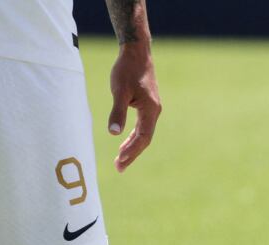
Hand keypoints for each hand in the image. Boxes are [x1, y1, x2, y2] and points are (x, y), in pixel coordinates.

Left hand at [108, 43, 160, 171]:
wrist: (137, 52)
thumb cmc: (127, 70)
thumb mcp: (119, 91)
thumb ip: (117, 113)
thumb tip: (114, 134)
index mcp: (150, 110)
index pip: (143, 138)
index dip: (132, 152)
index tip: (120, 163)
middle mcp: (155, 112)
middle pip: (145, 139)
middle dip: (132, 154)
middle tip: (119, 168)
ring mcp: (152, 109)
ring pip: (144, 134)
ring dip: (133, 147)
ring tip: (121, 159)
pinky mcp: (148, 105)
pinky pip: (142, 126)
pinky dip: (134, 136)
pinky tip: (125, 141)